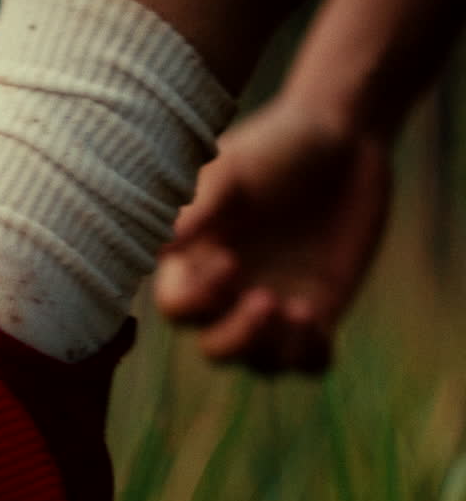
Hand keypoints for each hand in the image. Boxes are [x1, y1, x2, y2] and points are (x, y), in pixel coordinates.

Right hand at [153, 96, 391, 373]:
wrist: (341, 138)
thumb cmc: (274, 146)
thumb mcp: (233, 172)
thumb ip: (199, 211)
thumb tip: (160, 245)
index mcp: (195, 260)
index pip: (178, 306)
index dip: (198, 297)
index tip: (230, 258)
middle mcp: (229, 291)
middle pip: (216, 347)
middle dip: (238, 336)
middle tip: (267, 300)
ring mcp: (273, 304)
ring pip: (261, 361)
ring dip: (276, 349)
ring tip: (302, 312)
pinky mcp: (318, 309)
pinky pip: (308, 360)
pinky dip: (311, 356)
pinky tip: (319, 321)